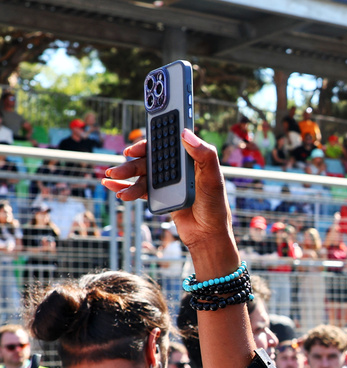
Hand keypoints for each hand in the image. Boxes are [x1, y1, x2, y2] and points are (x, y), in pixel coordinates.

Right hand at [102, 130, 234, 258]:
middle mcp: (175, 168)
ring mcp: (166, 182)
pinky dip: (124, 187)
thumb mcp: (213, 179)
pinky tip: (111, 186)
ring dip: (125, 177)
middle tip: (117, 170)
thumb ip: (205, 155)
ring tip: (113, 182)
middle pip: (148, 160)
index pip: (165, 144)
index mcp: (188, 160)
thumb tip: (186, 132)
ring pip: (141, 175)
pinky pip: (138, 189)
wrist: (207, 235)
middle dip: (131, 164)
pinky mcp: (160, 196)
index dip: (148, 144)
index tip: (134, 149)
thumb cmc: (214, 206)